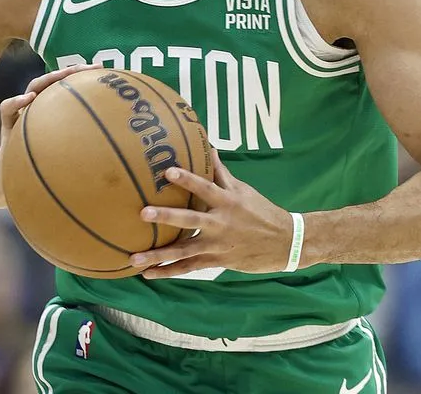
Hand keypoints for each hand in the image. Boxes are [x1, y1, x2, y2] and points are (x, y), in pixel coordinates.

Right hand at [0, 64, 101, 197]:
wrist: (17, 183)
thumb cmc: (48, 172)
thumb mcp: (71, 160)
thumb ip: (87, 150)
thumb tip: (120, 149)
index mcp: (55, 113)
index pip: (69, 88)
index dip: (84, 77)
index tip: (103, 70)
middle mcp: (40, 108)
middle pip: (54, 82)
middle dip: (70, 71)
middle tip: (88, 67)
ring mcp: (23, 114)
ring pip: (32, 87)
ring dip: (46, 79)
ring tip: (59, 75)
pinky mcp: (7, 125)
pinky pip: (7, 109)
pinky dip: (16, 101)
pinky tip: (28, 99)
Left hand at [129, 149, 297, 278]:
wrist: (286, 242)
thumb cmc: (261, 211)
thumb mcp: (243, 190)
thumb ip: (221, 172)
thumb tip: (208, 146)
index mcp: (227, 201)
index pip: (204, 187)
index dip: (187, 179)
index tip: (167, 171)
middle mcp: (220, 223)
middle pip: (189, 220)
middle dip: (166, 217)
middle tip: (142, 213)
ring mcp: (217, 245)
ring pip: (184, 251)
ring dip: (158, 255)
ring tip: (134, 258)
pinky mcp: (217, 262)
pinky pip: (189, 268)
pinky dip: (169, 271)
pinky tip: (149, 273)